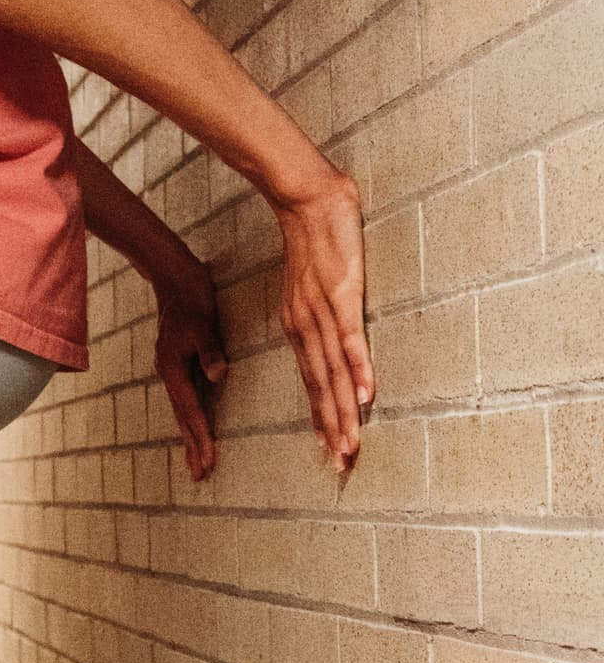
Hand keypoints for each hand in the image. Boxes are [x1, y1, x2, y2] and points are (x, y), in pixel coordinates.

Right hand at [153, 257, 225, 481]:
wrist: (174, 279)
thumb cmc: (191, 300)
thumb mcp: (203, 324)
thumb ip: (210, 351)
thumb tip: (219, 375)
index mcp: (172, 368)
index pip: (190, 411)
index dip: (201, 437)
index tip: (209, 461)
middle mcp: (168, 373)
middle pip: (182, 418)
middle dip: (192, 447)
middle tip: (200, 476)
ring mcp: (171, 370)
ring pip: (182, 411)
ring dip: (190, 437)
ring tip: (196, 462)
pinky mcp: (177, 365)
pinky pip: (185, 400)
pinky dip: (190, 419)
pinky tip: (194, 427)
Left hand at [271, 174, 372, 472]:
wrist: (305, 198)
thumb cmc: (314, 236)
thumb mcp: (312, 282)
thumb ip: (321, 305)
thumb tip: (336, 322)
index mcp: (296, 323)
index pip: (310, 379)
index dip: (319, 415)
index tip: (326, 447)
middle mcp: (303, 325)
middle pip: (320, 386)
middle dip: (331, 427)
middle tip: (340, 464)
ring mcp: (321, 312)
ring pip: (333, 372)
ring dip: (344, 410)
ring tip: (351, 444)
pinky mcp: (340, 297)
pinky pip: (350, 339)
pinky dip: (358, 367)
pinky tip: (367, 394)